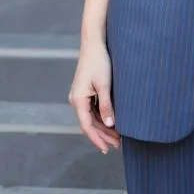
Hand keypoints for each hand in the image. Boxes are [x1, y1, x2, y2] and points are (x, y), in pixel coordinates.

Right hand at [68, 40, 120, 154]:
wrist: (94, 43)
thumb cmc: (99, 61)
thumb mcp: (104, 85)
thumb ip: (106, 106)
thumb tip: (110, 125)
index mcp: (78, 99)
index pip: (86, 126)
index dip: (97, 139)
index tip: (106, 149)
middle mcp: (76, 100)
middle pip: (88, 124)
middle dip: (102, 136)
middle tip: (117, 145)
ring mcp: (80, 96)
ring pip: (90, 118)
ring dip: (102, 128)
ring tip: (116, 138)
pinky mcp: (85, 92)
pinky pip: (92, 110)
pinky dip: (101, 118)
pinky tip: (111, 123)